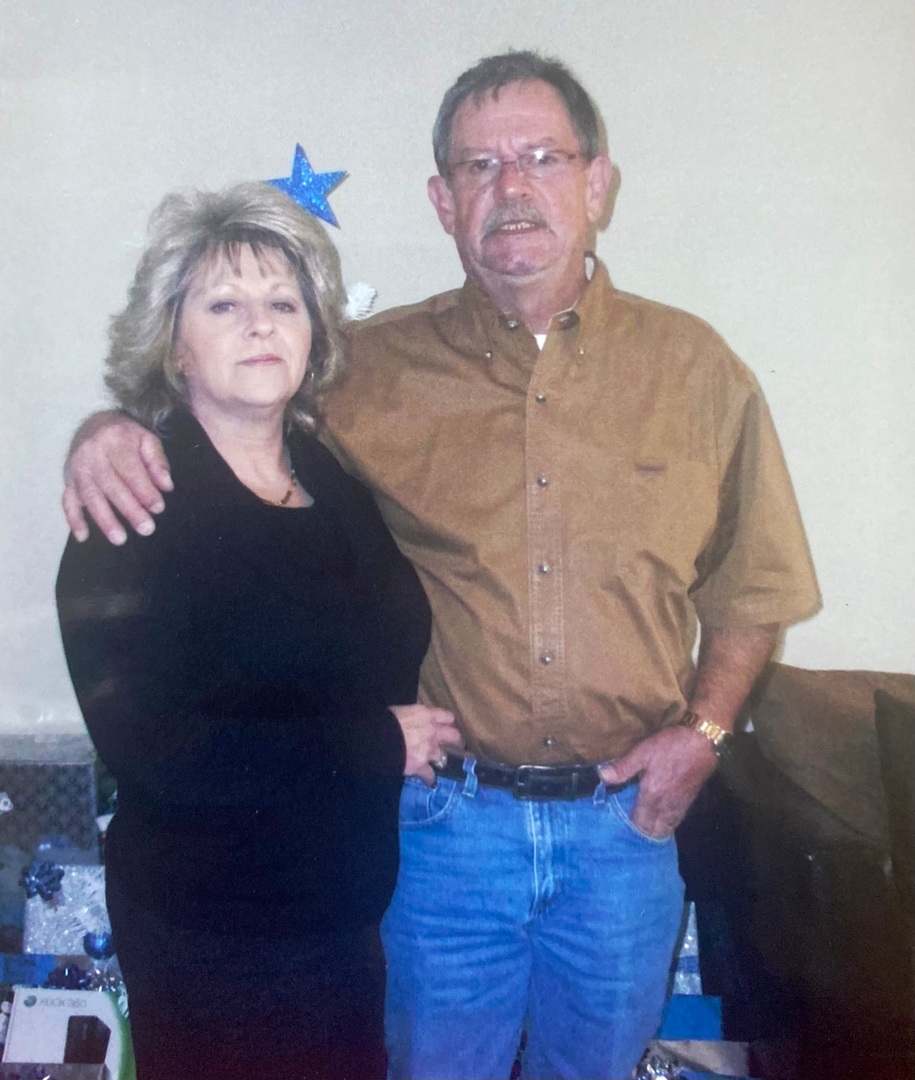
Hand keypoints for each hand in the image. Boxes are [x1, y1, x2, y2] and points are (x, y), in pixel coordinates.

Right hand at [62, 411, 172, 543]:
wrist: (94, 424)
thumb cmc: (126, 436)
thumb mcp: (146, 439)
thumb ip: (157, 461)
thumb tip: (166, 486)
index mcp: (114, 442)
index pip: (130, 470)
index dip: (144, 490)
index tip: (158, 507)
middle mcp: (92, 455)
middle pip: (111, 486)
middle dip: (129, 509)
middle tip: (147, 528)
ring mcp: (77, 470)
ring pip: (90, 497)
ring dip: (104, 520)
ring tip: (120, 539)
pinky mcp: (68, 481)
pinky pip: (67, 502)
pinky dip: (74, 520)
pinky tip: (83, 536)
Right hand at [389, 704, 463, 786]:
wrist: (376, 739)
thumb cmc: (384, 720)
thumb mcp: (399, 712)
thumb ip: (411, 717)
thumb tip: (410, 720)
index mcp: (426, 714)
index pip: (447, 716)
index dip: (448, 723)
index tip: (448, 726)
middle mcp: (432, 731)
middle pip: (454, 736)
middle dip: (456, 741)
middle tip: (456, 746)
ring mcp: (429, 750)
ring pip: (443, 757)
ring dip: (441, 761)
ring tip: (440, 764)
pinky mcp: (422, 766)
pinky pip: (431, 775)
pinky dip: (430, 779)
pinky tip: (429, 782)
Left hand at [598, 725, 717, 838]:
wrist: (703, 741)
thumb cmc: (671, 745)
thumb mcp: (643, 751)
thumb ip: (623, 767)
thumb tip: (602, 777)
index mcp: (652, 795)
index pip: (639, 822)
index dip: (630, 827)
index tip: (620, 827)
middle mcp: (666, 805)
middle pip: (653, 829)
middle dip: (643, 832)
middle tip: (632, 830)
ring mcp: (679, 804)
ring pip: (666, 827)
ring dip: (655, 830)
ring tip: (645, 829)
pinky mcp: (689, 800)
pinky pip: (676, 820)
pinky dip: (668, 824)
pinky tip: (663, 820)